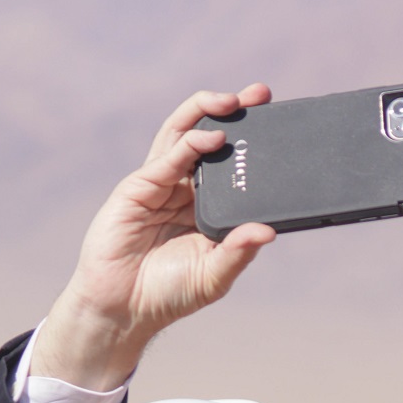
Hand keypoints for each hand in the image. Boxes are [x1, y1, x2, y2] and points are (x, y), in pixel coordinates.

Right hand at [32, 84, 279, 389]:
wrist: (124, 308)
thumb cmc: (170, 292)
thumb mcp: (215, 274)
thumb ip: (239, 252)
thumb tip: (270, 232)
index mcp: (207, 205)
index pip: (232, 163)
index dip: (251, 140)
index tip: (279, 122)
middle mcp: (185, 188)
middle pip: (209, 137)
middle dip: (233, 111)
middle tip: (261, 94)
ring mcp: (160, 184)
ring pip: (183, 135)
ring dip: (207, 113)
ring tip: (234, 101)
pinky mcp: (138, 188)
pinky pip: (166, 160)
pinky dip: (189, 145)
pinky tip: (213, 139)